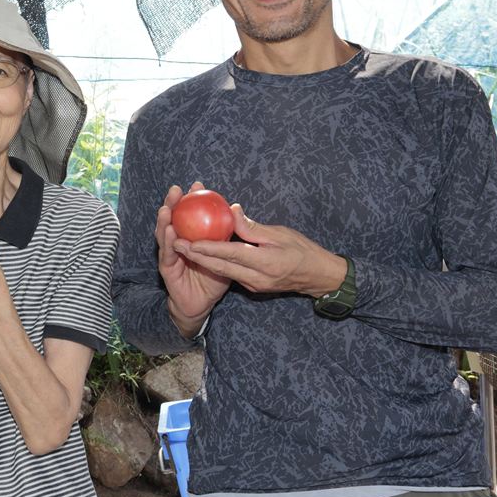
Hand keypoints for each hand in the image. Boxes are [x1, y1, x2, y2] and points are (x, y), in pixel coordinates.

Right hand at [156, 182, 233, 331]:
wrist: (202, 303)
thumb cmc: (214, 278)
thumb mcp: (225, 254)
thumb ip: (227, 234)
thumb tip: (236, 211)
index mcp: (191, 237)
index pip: (190, 214)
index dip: (192, 199)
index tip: (197, 185)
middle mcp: (178, 242)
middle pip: (173, 219)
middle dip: (173, 204)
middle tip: (176, 190)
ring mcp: (170, 254)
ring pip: (165, 234)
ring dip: (164, 220)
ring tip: (166, 208)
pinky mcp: (167, 269)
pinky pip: (167, 254)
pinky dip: (167, 241)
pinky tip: (169, 231)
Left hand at [174, 207, 346, 297]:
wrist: (319, 277)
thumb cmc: (303, 250)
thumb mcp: (280, 234)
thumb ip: (253, 227)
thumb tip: (233, 210)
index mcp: (265, 263)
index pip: (230, 254)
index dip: (208, 248)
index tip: (189, 240)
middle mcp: (256, 278)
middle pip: (221, 267)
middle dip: (197, 256)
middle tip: (177, 244)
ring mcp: (254, 285)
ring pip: (224, 272)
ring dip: (204, 260)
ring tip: (185, 247)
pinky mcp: (254, 287)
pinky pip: (231, 274)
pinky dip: (217, 264)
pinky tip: (206, 254)